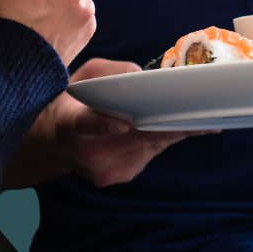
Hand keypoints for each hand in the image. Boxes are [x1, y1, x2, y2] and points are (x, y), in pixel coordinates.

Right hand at [40, 59, 208, 186]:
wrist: (52, 142)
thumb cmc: (73, 101)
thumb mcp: (85, 75)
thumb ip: (112, 73)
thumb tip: (145, 78)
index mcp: (69, 121)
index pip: (84, 124)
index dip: (103, 125)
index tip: (121, 124)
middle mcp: (85, 152)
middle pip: (132, 138)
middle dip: (167, 123)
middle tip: (199, 114)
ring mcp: (100, 170)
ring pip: (146, 147)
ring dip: (171, 130)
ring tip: (199, 116)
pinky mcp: (114, 177)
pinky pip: (147, 154)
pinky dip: (161, 138)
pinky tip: (176, 126)